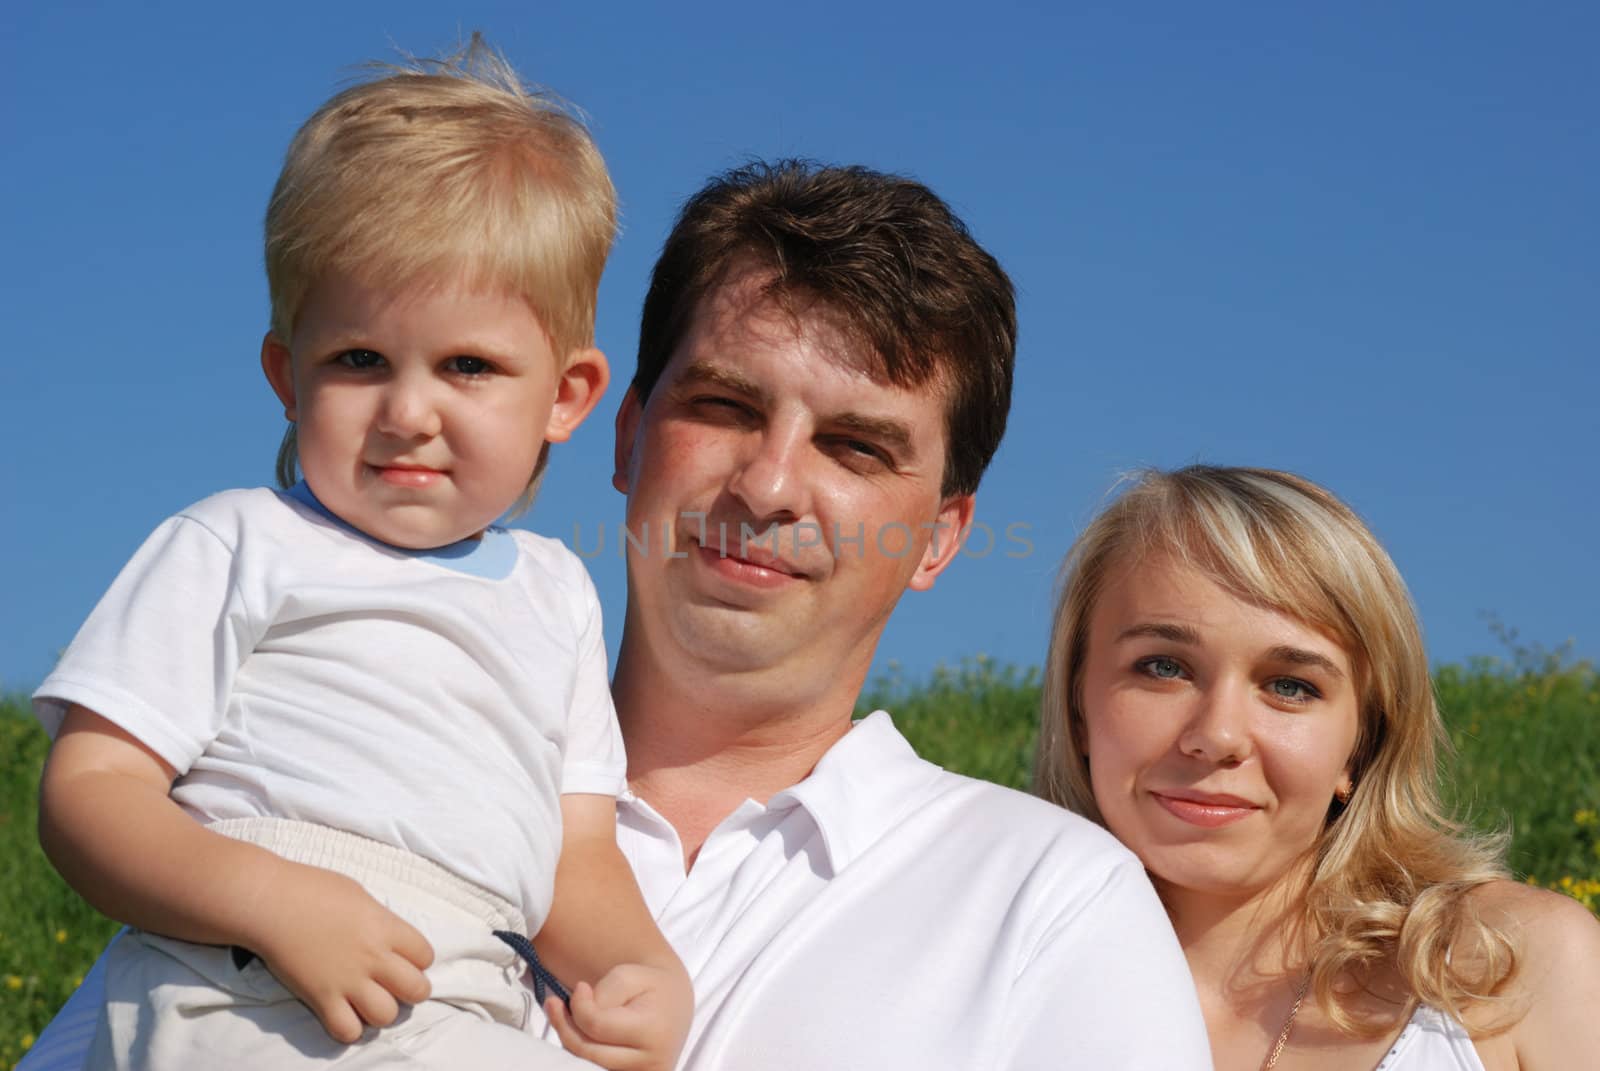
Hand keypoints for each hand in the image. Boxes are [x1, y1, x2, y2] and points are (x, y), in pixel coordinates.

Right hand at [244, 860, 434, 1042]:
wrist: (270, 902)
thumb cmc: (312, 889)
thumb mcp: (360, 896)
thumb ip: (379, 921)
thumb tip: (387, 937)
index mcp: (386, 927)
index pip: (425, 955)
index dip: (419, 960)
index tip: (405, 960)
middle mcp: (373, 957)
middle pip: (416, 990)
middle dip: (412, 991)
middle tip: (395, 986)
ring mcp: (347, 980)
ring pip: (386, 1015)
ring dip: (381, 1011)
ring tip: (369, 1002)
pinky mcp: (320, 998)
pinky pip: (346, 1030)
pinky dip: (348, 1028)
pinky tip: (343, 1014)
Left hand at [544, 962, 693, 1070]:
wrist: (673, 1006)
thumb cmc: (648, 987)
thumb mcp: (628, 975)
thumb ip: (602, 994)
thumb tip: (577, 1014)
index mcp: (653, 1032)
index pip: (596, 1026)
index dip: (579, 1005)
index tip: (579, 986)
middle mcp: (651, 1063)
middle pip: (587, 1052)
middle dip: (566, 1026)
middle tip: (555, 1002)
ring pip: (587, 1065)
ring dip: (571, 1040)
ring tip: (563, 1014)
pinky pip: (595, 1068)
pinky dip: (583, 1052)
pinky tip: (578, 1032)